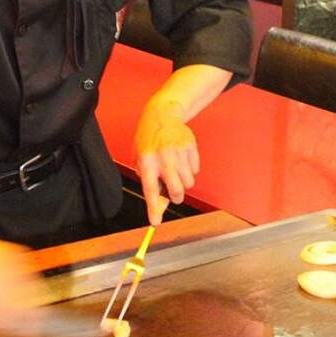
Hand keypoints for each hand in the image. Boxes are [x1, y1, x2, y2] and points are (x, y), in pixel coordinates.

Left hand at [134, 98, 197, 223]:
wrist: (162, 115)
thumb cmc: (148, 140)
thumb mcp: (140, 158)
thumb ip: (148, 179)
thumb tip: (159, 205)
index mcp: (146, 160)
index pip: (150, 189)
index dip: (153, 208)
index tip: (155, 222)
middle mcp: (163, 157)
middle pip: (176, 189)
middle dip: (176, 197)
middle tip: (173, 195)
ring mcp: (179, 151)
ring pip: (188, 182)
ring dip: (183, 182)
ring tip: (175, 171)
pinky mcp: (191, 147)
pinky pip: (195, 170)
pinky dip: (190, 170)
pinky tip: (182, 160)